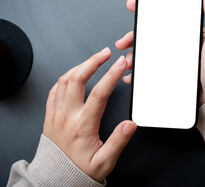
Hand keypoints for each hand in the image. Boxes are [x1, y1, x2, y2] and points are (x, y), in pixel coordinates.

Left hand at [43, 48, 136, 182]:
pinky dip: (65, 78)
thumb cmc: (81, 170)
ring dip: (79, 66)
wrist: (56, 178)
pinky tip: (74, 76)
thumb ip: (118, 141)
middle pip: (77, 79)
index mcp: (83, 125)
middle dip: (93, 61)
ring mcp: (56, 114)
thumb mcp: (104, 161)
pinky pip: (54, 90)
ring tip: (93, 60)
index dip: (111, 75)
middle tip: (106, 53)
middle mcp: (67, 116)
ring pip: (64, 81)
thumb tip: (130, 124)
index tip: (120, 63)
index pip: (99, 93)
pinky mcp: (50, 115)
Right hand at [116, 0, 204, 105]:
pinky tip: (133, 76)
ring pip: (148, 55)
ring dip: (134, 56)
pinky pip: (151, 72)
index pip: (166, 19)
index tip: (133, 7)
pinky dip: (139, 74)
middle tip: (123, 42)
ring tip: (128, 63)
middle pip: (151, 37)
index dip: (148, 13)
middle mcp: (179, 47)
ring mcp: (173, 62)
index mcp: (189, 35)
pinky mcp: (170, 76)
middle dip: (133, 37)